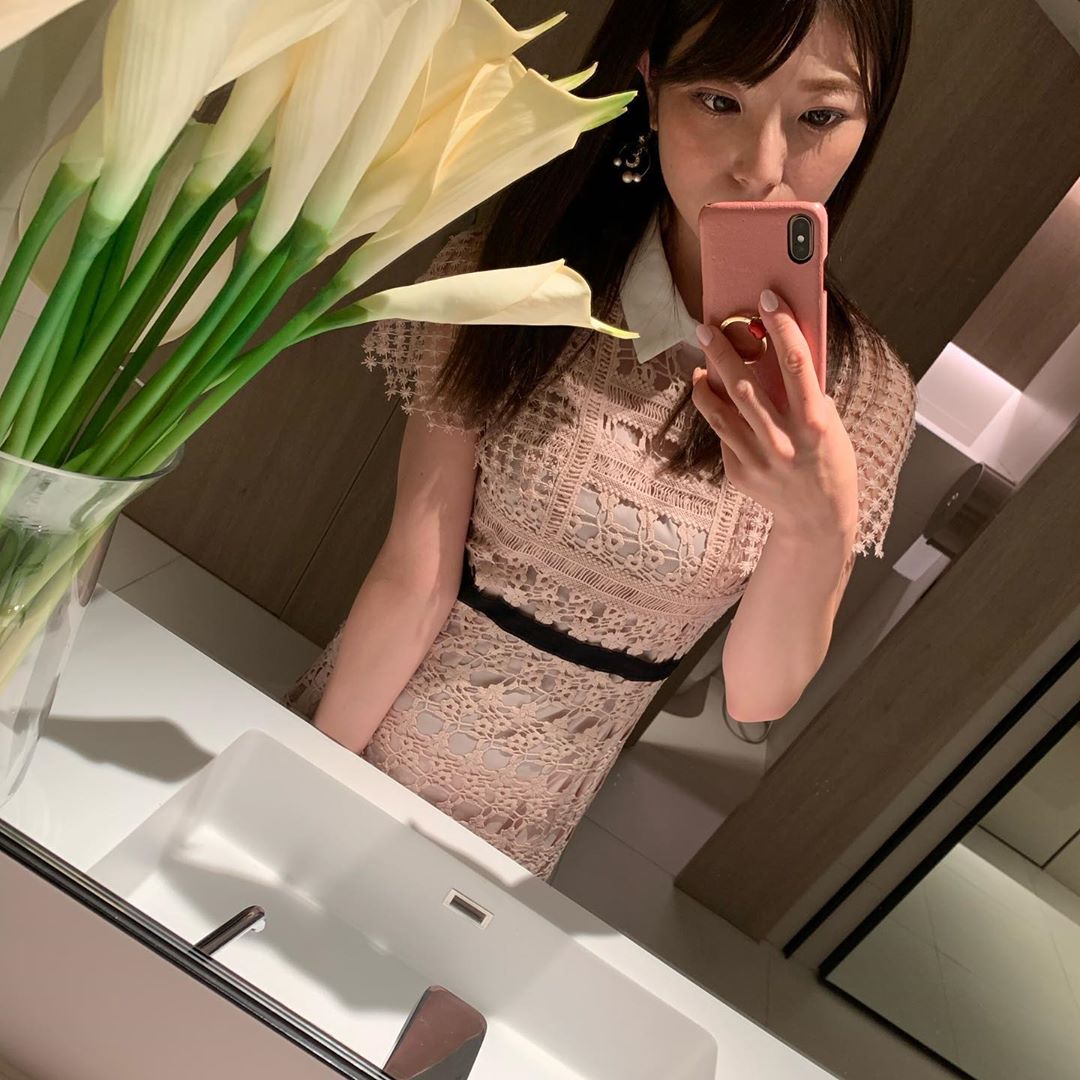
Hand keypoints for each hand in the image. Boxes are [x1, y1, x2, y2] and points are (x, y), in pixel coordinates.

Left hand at [691, 288, 858, 539]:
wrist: (817, 518)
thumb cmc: (829, 462)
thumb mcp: (830, 424)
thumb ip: (807, 392)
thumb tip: (784, 347)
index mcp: (815, 422)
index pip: (796, 364)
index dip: (781, 327)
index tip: (766, 299)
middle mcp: (783, 441)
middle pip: (745, 385)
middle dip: (722, 351)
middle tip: (706, 327)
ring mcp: (757, 459)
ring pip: (720, 411)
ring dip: (706, 381)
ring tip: (701, 363)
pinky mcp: (738, 472)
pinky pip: (722, 433)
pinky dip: (715, 411)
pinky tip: (713, 396)